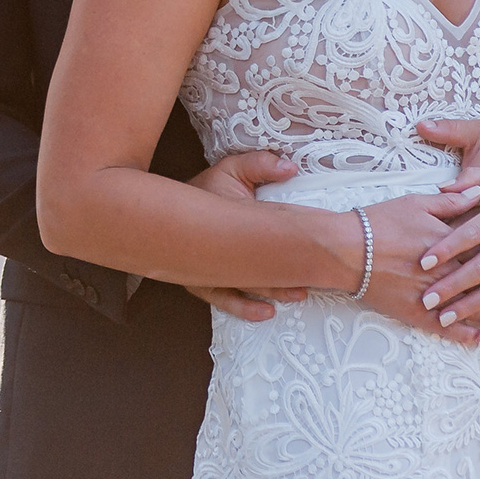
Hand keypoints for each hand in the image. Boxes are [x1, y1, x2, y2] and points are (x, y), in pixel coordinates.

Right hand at [184, 151, 309, 320]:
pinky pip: (223, 299)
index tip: (315, 245)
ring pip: (245, 285)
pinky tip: (266, 313)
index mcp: (229, 216)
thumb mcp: (230, 169)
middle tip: (314, 278)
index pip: (265, 228)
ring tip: (300, 294)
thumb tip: (290, 168)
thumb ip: (259, 165)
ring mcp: (208, 266)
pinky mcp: (202, 280)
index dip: (291, 237)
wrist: (163, 208)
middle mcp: (218, 246)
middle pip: (258, 263)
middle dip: (287, 272)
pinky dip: (244, 308)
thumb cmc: (204, 189)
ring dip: (273, 291)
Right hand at [357, 190, 479, 345]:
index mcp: (451, 245)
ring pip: (474, 309)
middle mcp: (449, 274)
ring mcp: (435, 298)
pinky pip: (450, 331)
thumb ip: (450, 202)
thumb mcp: (415, 203)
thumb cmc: (378, 222)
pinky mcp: (419, 316)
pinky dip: (468, 336)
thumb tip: (478, 193)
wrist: (346, 250)